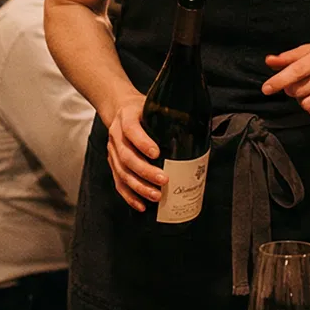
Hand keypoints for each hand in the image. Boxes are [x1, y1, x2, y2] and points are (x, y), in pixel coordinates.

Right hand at [104, 92, 166, 211]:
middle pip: (127, 157)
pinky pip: (119, 182)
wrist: (119, 108)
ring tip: (156, 196)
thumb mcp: (153, 106)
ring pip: (122, 172)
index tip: (157, 153)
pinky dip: (130, 196)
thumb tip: (197, 128)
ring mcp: (113, 151)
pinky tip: (141, 204)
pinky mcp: (112, 163)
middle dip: (146, 171)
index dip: (143, 143)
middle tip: (164, 180)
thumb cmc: (141, 109)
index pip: (132, 130)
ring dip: (139, 187)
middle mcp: (116, 135)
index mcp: (126, 118)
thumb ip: (169, 115)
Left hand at [264, 42, 309, 120]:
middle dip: (293, 90)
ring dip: (303, 101)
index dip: (278, 81)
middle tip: (298, 84)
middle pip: (300, 90)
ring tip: (309, 92)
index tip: (266, 89)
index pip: (297, 70)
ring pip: (309, 104)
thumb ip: (291, 56)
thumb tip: (269, 61)